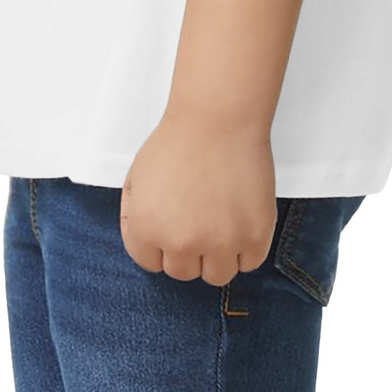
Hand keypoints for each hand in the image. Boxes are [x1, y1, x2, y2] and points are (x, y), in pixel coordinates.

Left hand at [120, 110, 276, 286]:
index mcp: (147, 229)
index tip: (172, 222)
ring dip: (217, 255)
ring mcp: (221, 242)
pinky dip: (245, 248)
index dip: (160, 242)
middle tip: (198, 216)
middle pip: (183, 271)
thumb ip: (137, 215)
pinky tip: (240, 221)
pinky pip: (249, 262)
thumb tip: (148, 244)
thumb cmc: (179, 140)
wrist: (218, 117)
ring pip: (216, 274)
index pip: (150, 263)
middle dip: (188, 247)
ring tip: (220, 222)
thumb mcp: (137, 176)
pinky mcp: (255, 235)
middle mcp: (181, 243)